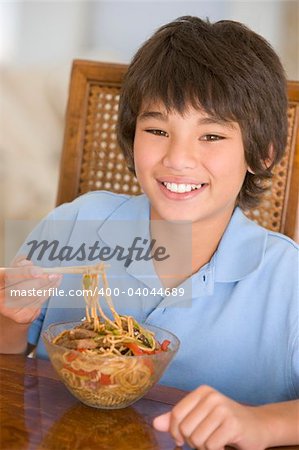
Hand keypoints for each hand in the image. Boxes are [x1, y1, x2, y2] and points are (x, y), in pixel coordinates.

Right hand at [0, 255, 61, 324]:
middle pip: (22, 288)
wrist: (11, 307)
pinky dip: (48, 292)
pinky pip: (38, 302)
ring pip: (32, 296)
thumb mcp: (14, 273)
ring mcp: (9, 309)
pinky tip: (54, 285)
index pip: (8, 275)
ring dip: (48, 286)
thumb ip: (21, 267)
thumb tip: (31, 264)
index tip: (39, 271)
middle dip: (40, 281)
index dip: (24, 273)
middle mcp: (0, 296)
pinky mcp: (21, 316)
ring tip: (57, 277)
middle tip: (54, 274)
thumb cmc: (14, 285)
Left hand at [153, 385, 269, 449]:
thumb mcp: (200, 417)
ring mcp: (222, 409)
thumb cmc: (226, 423)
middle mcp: (211, 396)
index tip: (182, 440)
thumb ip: (178, 419)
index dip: (175, 432)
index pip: (176, 414)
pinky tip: (223, 445)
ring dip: (204, 448)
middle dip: (192, 442)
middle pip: (185, 428)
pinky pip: (210, 446)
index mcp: (201, 391)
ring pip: (197, 439)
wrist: (258, 426)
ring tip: (215, 442)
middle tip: (205, 441)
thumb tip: (155, 423)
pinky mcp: (232, 424)